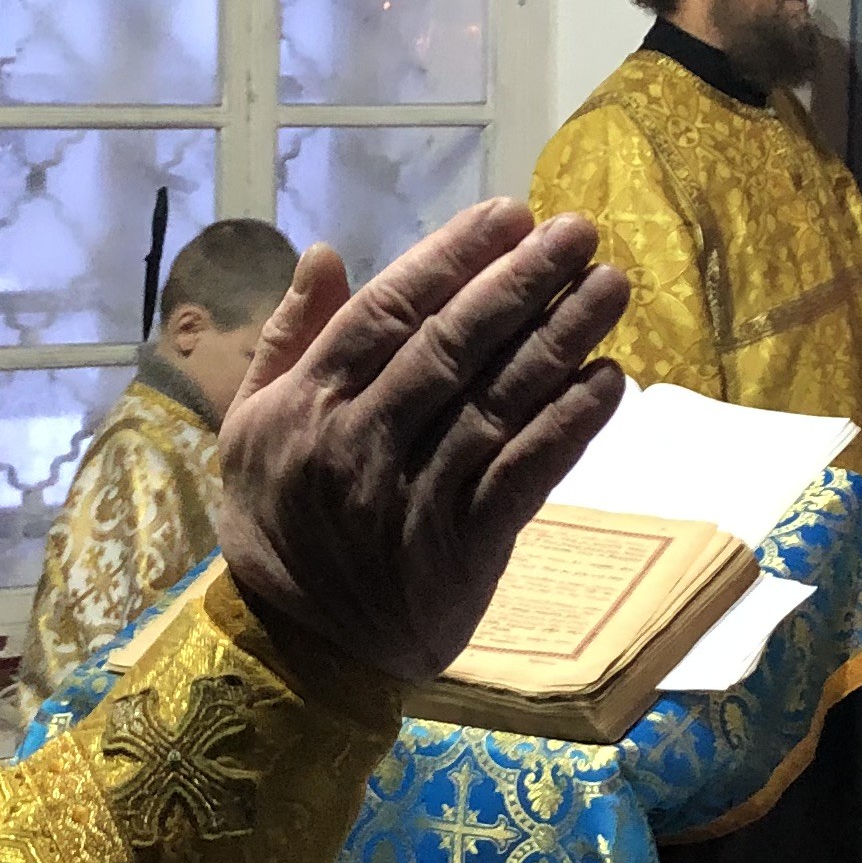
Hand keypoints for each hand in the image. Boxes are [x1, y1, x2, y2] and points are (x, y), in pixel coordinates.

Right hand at [216, 200, 630, 685]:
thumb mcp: (252, 422)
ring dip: (561, 340)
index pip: (389, 312)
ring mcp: (415, 495)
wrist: (296, 647)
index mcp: (311, 400)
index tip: (510, 215)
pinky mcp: (463, 547)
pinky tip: (609, 380)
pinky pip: (525, 475)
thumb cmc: (278, 520)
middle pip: (452, 346)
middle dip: (520, 282)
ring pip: (498, 403)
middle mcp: (361, 440)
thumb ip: (290, 334)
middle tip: (578, 231)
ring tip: (609, 287)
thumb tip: (326, 252)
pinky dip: (568, 426)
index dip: (452, 258)